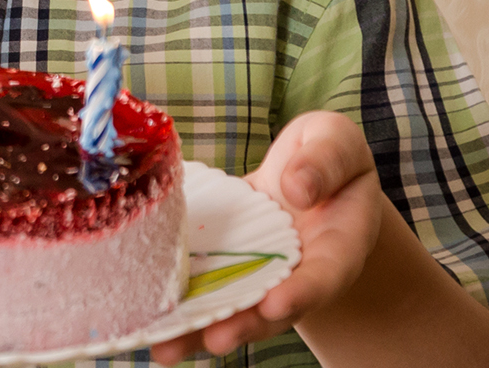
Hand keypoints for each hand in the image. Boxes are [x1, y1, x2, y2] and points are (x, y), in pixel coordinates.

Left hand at [150, 110, 381, 363]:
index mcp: (340, 244)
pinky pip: (206, 288)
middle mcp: (301, 273)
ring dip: (201, 329)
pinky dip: (181, 308)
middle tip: (216, 339)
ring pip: (235, 308)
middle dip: (244, 324)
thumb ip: (326, 161)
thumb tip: (296, 188)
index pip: (326, 275)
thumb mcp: (337, 142)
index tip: (276, 304)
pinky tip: (148, 324)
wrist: (306, 171)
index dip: (303, 292)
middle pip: (275, 308)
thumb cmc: (328, 153)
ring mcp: (262, 275)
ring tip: (166, 348)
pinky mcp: (227, 268)